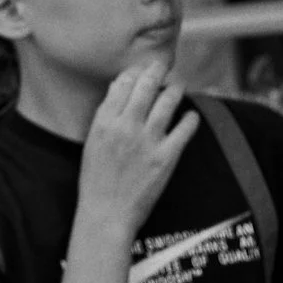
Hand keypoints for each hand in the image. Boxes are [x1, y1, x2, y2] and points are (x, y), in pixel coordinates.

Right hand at [77, 56, 197, 243]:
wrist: (106, 216)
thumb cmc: (96, 182)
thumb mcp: (91, 145)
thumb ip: (105, 117)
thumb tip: (118, 89)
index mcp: (103, 123)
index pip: (123, 83)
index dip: (135, 71)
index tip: (142, 70)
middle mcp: (126, 127)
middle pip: (147, 84)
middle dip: (158, 70)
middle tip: (164, 66)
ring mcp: (147, 141)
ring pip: (169, 99)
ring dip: (176, 87)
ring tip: (178, 85)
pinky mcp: (166, 156)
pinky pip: (186, 126)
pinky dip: (190, 118)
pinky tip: (189, 117)